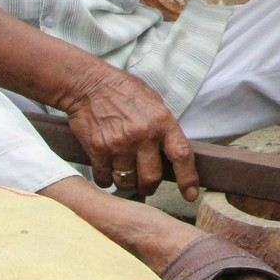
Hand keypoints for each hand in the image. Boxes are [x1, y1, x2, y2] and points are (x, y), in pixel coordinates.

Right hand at [56, 64, 199, 201]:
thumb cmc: (124, 93)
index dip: (188, 178)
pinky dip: (106, 179)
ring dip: (126, 183)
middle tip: (146, 184)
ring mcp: (119, 144)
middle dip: (149, 186)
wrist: (89, 84)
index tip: (191, 194)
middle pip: (151, 178)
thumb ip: (164, 128)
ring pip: (127, 182)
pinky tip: (106, 169)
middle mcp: (143, 135)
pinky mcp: (98, 150)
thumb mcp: (154, 103)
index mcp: (162, 122)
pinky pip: (104, 178)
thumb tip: (173, 155)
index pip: (182, 155)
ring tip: (124, 172)